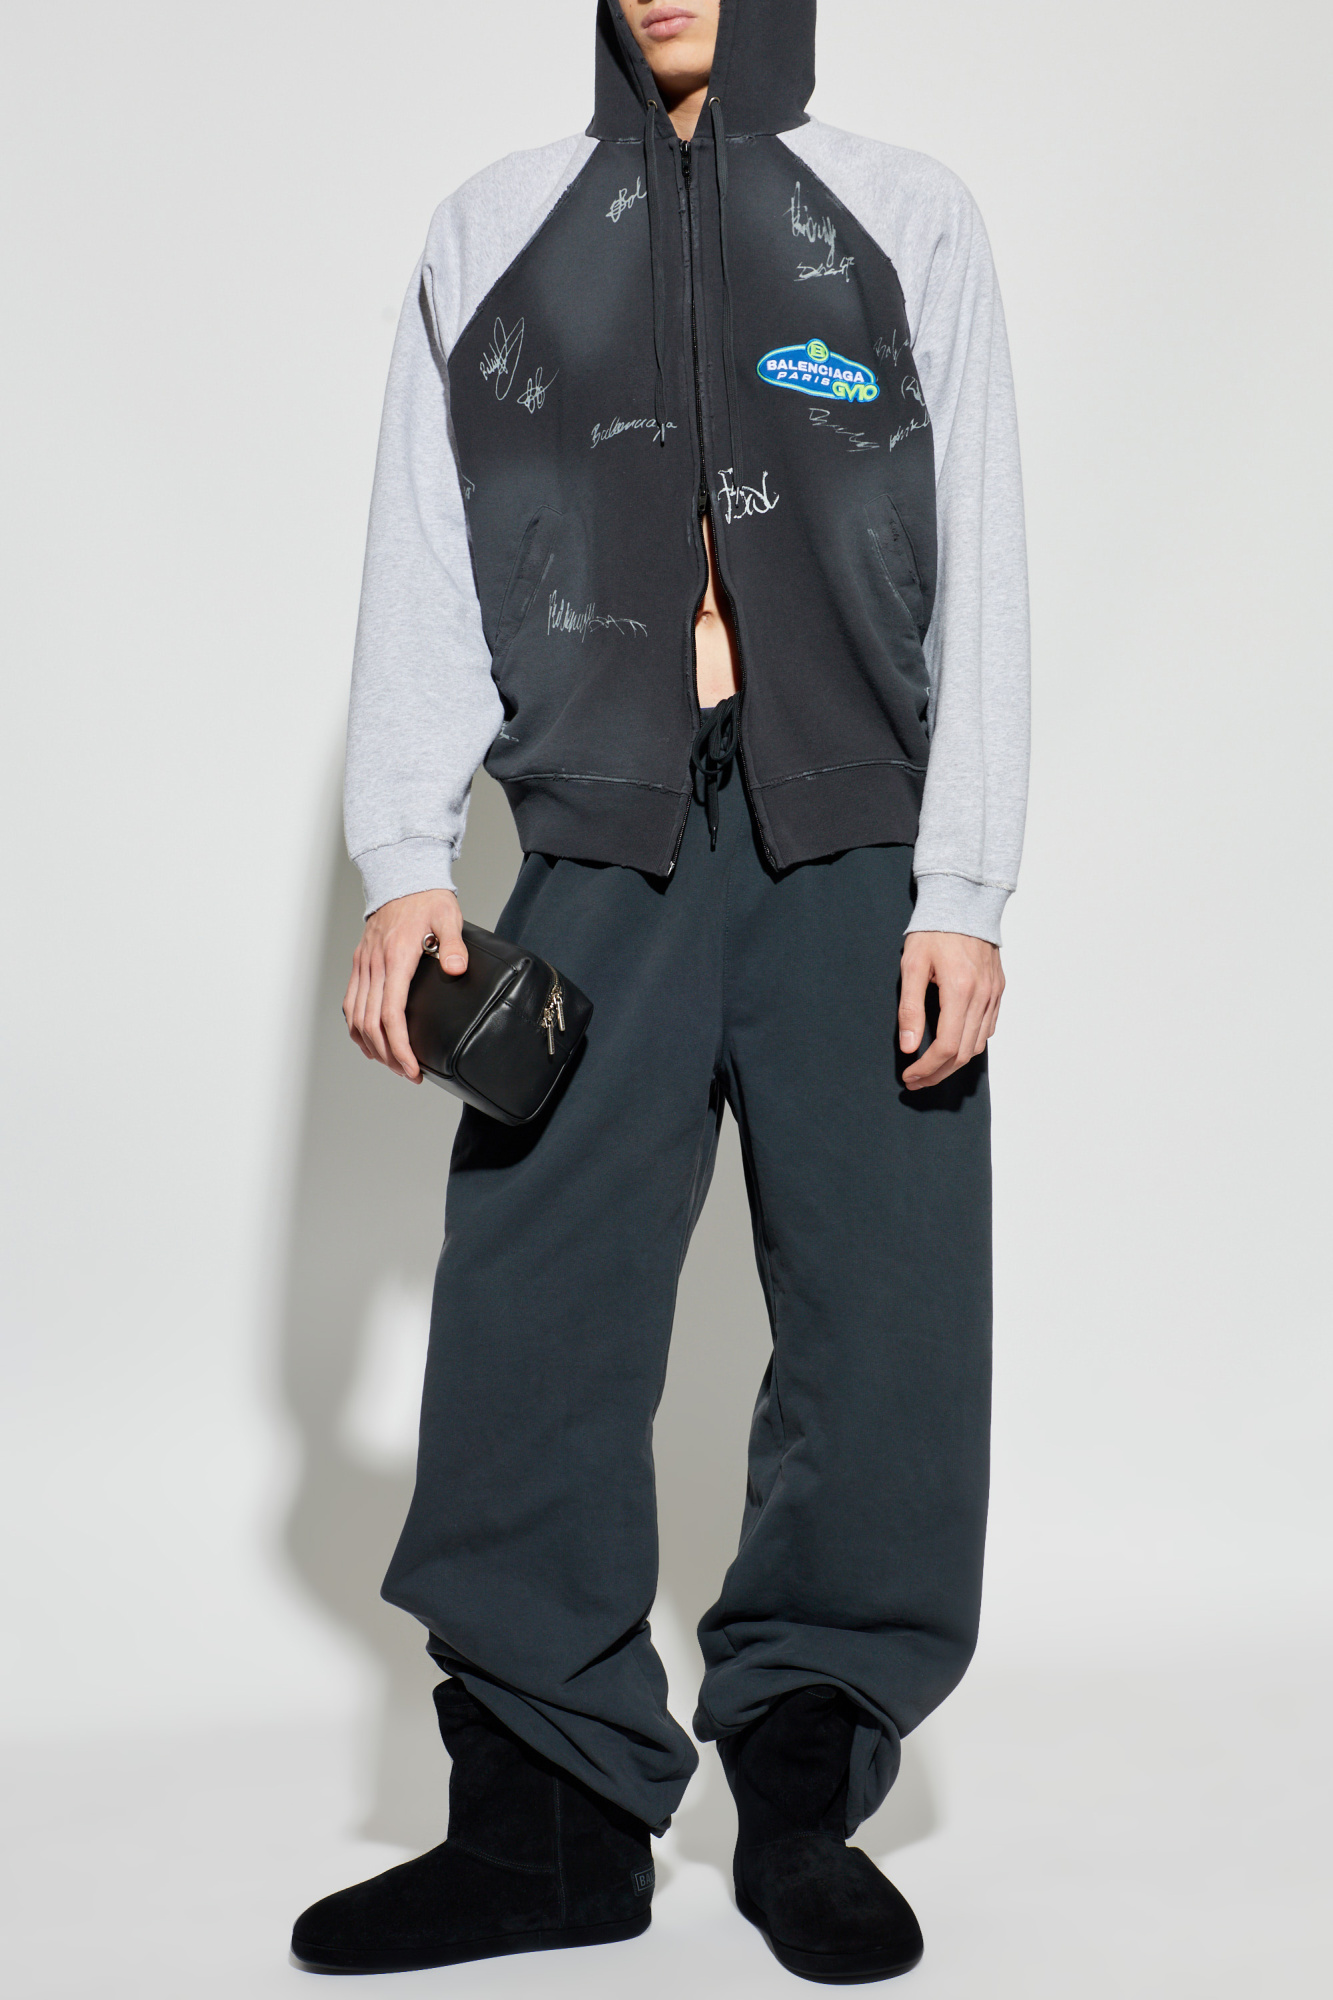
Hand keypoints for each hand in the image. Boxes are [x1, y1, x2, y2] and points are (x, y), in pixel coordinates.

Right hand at [343, 888, 465, 1081]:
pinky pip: (351, 1001)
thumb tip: (455, 968)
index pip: (391, 1014)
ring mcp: (364, 964)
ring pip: (356, 1016)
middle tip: (408, 1074)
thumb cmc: (427, 898)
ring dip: (371, 1045)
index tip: (412, 1068)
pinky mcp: (361, 962)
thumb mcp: (449, 916)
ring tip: (392, 1063)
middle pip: (371, 1023)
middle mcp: (374, 964)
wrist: (401, 876)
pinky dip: (356, 1026)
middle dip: (388, 1055)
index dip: (400, 1047)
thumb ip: (453, 944)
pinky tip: (369, 1040)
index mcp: (395, 957)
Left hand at [898, 931, 1004, 1090]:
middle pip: (963, 1053)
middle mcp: (982, 996)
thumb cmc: (933, 932)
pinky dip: (970, 1044)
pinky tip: (952, 1046)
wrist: (964, 903)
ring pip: (978, 1045)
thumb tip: (908, 1046)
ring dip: (954, 1063)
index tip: (909, 1076)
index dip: (926, 1068)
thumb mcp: (912, 966)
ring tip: (930, 1068)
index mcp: (959, 990)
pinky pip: (987, 1028)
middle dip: (938, 1073)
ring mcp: (994, 994)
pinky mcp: (998, 990)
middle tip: (915, 1081)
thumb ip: (910, 1008)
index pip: (945, 1046)